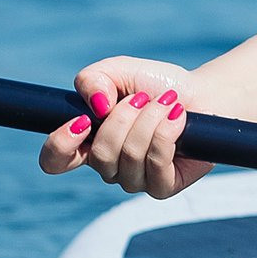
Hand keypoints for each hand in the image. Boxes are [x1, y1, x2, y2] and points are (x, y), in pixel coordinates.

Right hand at [38, 57, 210, 198]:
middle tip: (142, 98)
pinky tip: (178, 117)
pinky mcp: (162, 186)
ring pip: (130, 157)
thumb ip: (92, 79)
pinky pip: (156, 165)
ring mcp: (134, 180)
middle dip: (124, 118)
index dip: (60, 145)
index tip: (83, 119)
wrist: (202, 94)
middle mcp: (107, 165)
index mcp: (87, 141)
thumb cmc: (156, 84)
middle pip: (100, 155)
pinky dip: (167, 133)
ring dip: (150, 120)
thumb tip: (95, 108)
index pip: (54, 160)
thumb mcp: (119, 70)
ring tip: (166, 103)